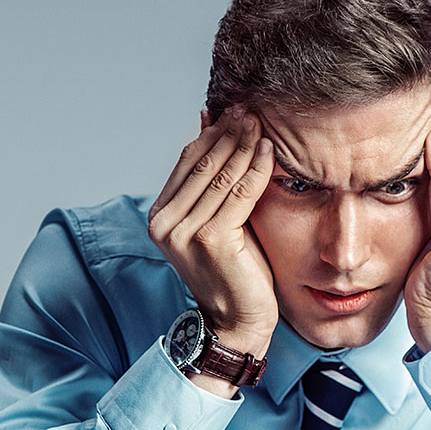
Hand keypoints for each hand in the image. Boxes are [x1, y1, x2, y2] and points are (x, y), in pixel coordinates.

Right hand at [148, 107, 277, 359]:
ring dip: (244, 145)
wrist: (237, 320)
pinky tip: (269, 152)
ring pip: (221, 174)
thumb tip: (209, 120)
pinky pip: (239, 194)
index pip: (189, 160)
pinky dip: (256, 170)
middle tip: (253, 108)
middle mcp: (165, 222)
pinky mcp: (211, 239)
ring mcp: (185, 231)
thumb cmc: (234, 269)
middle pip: (203, 162)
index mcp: (161, 214)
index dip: (215, 133)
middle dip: (230, 132)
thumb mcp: (219, 217)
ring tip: (263, 122)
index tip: (239, 110)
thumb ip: (212, 178)